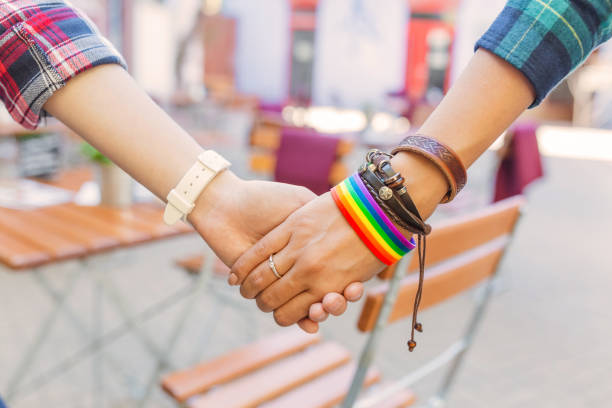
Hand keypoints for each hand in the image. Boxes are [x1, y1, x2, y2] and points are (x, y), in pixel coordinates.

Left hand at [188, 172, 363, 330]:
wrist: (226, 206)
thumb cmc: (264, 200)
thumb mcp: (298, 202)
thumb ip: (319, 214)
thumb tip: (345, 232)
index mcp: (308, 247)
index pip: (334, 271)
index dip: (347, 281)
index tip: (357, 286)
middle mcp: (297, 266)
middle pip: (325, 292)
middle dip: (335, 300)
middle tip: (341, 298)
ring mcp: (281, 279)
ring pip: (309, 305)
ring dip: (322, 310)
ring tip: (328, 304)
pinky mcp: (261, 289)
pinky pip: (287, 311)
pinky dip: (301, 321)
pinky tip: (312, 324)